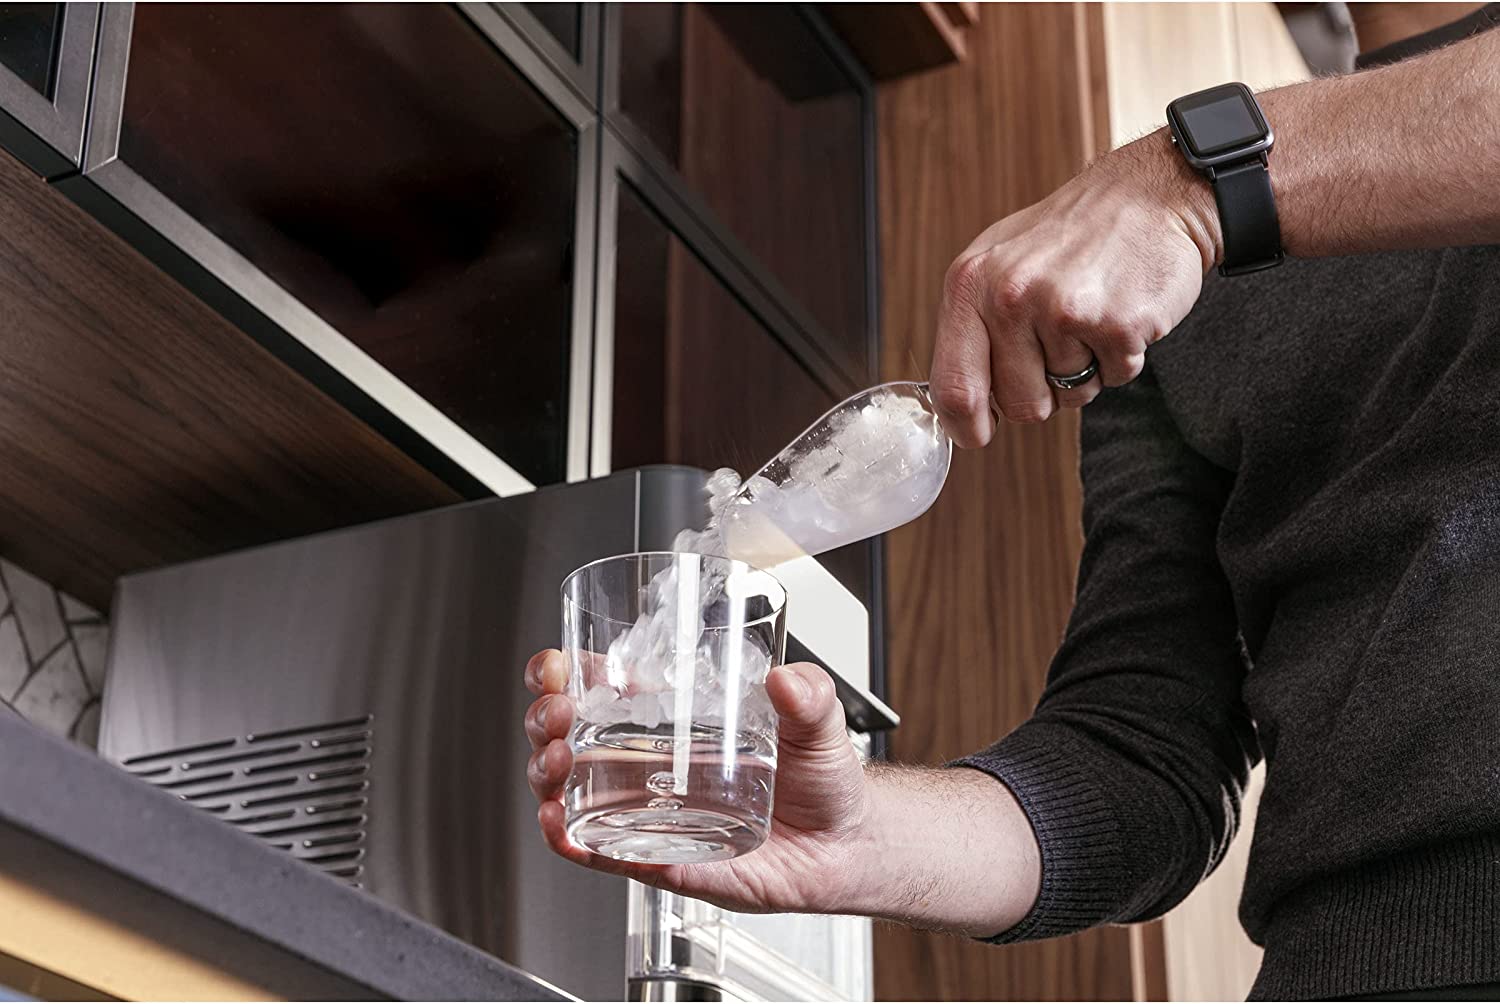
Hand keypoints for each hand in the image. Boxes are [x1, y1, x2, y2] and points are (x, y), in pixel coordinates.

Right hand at [523, 649, 871, 913]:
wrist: (845, 846)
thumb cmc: (820, 778)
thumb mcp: (818, 722)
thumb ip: (809, 696)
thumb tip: (788, 680)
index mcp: (673, 720)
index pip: (598, 689)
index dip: (560, 674)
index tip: (552, 666)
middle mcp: (649, 765)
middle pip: (568, 738)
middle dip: (545, 721)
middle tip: (557, 713)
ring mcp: (648, 813)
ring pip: (571, 794)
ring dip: (548, 775)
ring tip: (560, 762)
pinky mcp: (660, 860)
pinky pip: (601, 853)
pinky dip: (571, 841)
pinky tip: (561, 826)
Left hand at [929, 130, 1220, 444]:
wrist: (1151, 196)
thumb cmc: (1071, 236)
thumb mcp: (998, 265)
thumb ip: (971, 330)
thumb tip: (955, 407)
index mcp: (970, 284)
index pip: (952, 388)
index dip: (965, 427)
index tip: (978, 434)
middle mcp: (1009, 296)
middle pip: (1017, 406)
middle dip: (1042, 390)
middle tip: (1059, 341)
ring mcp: (1062, 310)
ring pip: (1069, 396)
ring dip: (1086, 369)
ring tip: (1090, 315)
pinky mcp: (1116, 323)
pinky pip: (1115, 379)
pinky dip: (1122, 357)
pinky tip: (1120, 312)